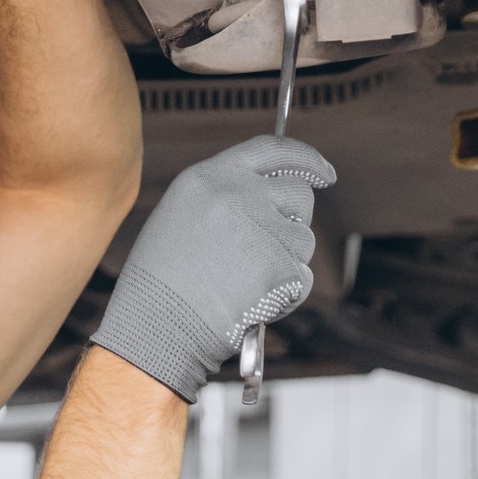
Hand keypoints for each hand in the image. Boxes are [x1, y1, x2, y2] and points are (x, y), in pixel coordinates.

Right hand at [91, 135, 333, 400]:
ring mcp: (262, 228)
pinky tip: (249, 302)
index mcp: (208, 177)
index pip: (272, 150)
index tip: (324, 173)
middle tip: (265, 252)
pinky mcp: (280, 264)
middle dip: (292, 222)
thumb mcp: (178, 219)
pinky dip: (285, 295)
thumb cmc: (157, 284)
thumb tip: (269, 197)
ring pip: (303, 240)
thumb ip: (223, 198)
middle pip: (298, 195)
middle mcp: (239, 194)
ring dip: (285, 263)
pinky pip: (302, 277)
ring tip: (241, 284)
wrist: (153, 328)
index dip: (305, 160)